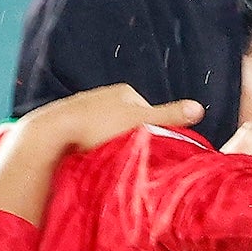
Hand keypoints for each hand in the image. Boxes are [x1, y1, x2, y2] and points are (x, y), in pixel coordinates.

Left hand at [18, 84, 204, 157]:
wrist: (52, 133)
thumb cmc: (98, 127)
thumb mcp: (140, 123)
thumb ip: (170, 117)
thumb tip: (200, 109)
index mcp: (124, 92)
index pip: (149, 115)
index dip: (152, 135)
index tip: (146, 151)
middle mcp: (104, 95)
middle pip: (128, 123)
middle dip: (130, 139)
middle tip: (127, 158)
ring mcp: (85, 108)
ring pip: (108, 131)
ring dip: (110, 145)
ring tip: (107, 158)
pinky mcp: (69, 123)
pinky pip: (89, 137)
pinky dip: (92, 146)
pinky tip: (90, 157)